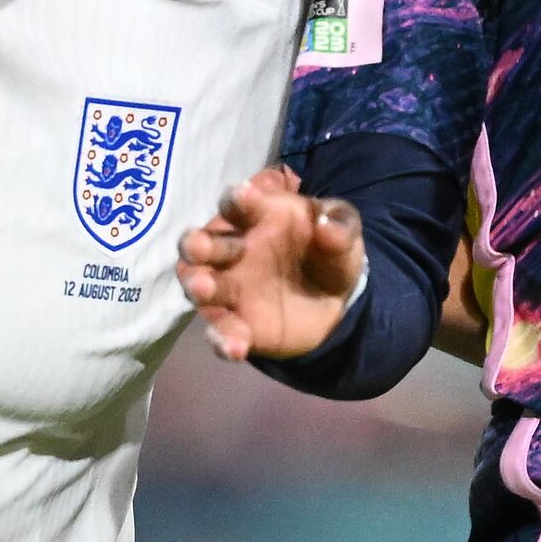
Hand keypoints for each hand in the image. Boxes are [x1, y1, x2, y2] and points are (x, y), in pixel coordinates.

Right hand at [178, 163, 365, 360]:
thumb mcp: (343, 233)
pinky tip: (235, 347)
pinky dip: (223, 340)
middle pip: (202, 244)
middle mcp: (231, 250)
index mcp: (255, 217)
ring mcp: (228, 289)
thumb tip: (326, 227)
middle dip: (198, 244)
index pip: (238, 204)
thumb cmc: (327, 251)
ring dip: (197, 285)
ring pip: (200, 285)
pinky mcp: (234, 324)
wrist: (333, 299)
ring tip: (201, 288)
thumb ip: (338, 226)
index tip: (244, 194)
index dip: (237, 199)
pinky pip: (222, 332)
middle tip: (198, 246)